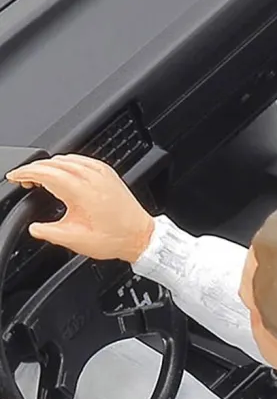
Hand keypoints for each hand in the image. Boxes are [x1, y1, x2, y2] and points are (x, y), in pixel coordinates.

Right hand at [6, 154, 154, 262]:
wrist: (140, 236)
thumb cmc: (114, 238)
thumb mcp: (73, 240)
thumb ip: (47, 232)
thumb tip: (34, 227)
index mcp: (81, 191)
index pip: (45, 172)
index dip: (25, 172)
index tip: (14, 177)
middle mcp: (92, 177)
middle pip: (54, 163)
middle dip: (34, 168)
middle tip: (22, 179)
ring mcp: (102, 173)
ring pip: (68, 159)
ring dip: (50, 164)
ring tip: (39, 176)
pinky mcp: (109, 174)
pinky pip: (82, 160)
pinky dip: (67, 162)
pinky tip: (62, 171)